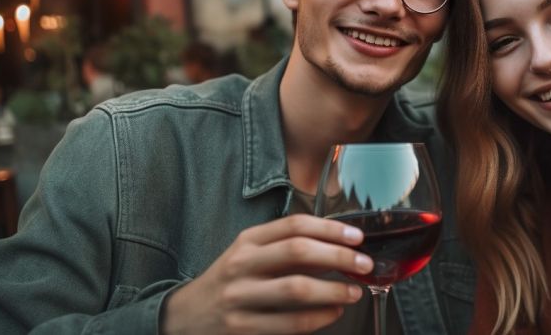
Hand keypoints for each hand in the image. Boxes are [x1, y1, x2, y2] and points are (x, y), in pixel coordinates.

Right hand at [162, 214, 373, 333]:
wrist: (186, 317)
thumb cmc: (231, 281)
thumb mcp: (251, 255)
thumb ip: (288, 249)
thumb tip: (337, 248)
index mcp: (247, 241)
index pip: (294, 225)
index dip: (330, 229)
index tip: (356, 236)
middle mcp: (242, 264)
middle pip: (298, 252)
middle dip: (338, 256)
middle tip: (364, 263)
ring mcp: (240, 297)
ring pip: (296, 289)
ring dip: (333, 290)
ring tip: (355, 292)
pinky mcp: (242, 328)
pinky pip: (289, 323)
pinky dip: (318, 318)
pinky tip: (333, 312)